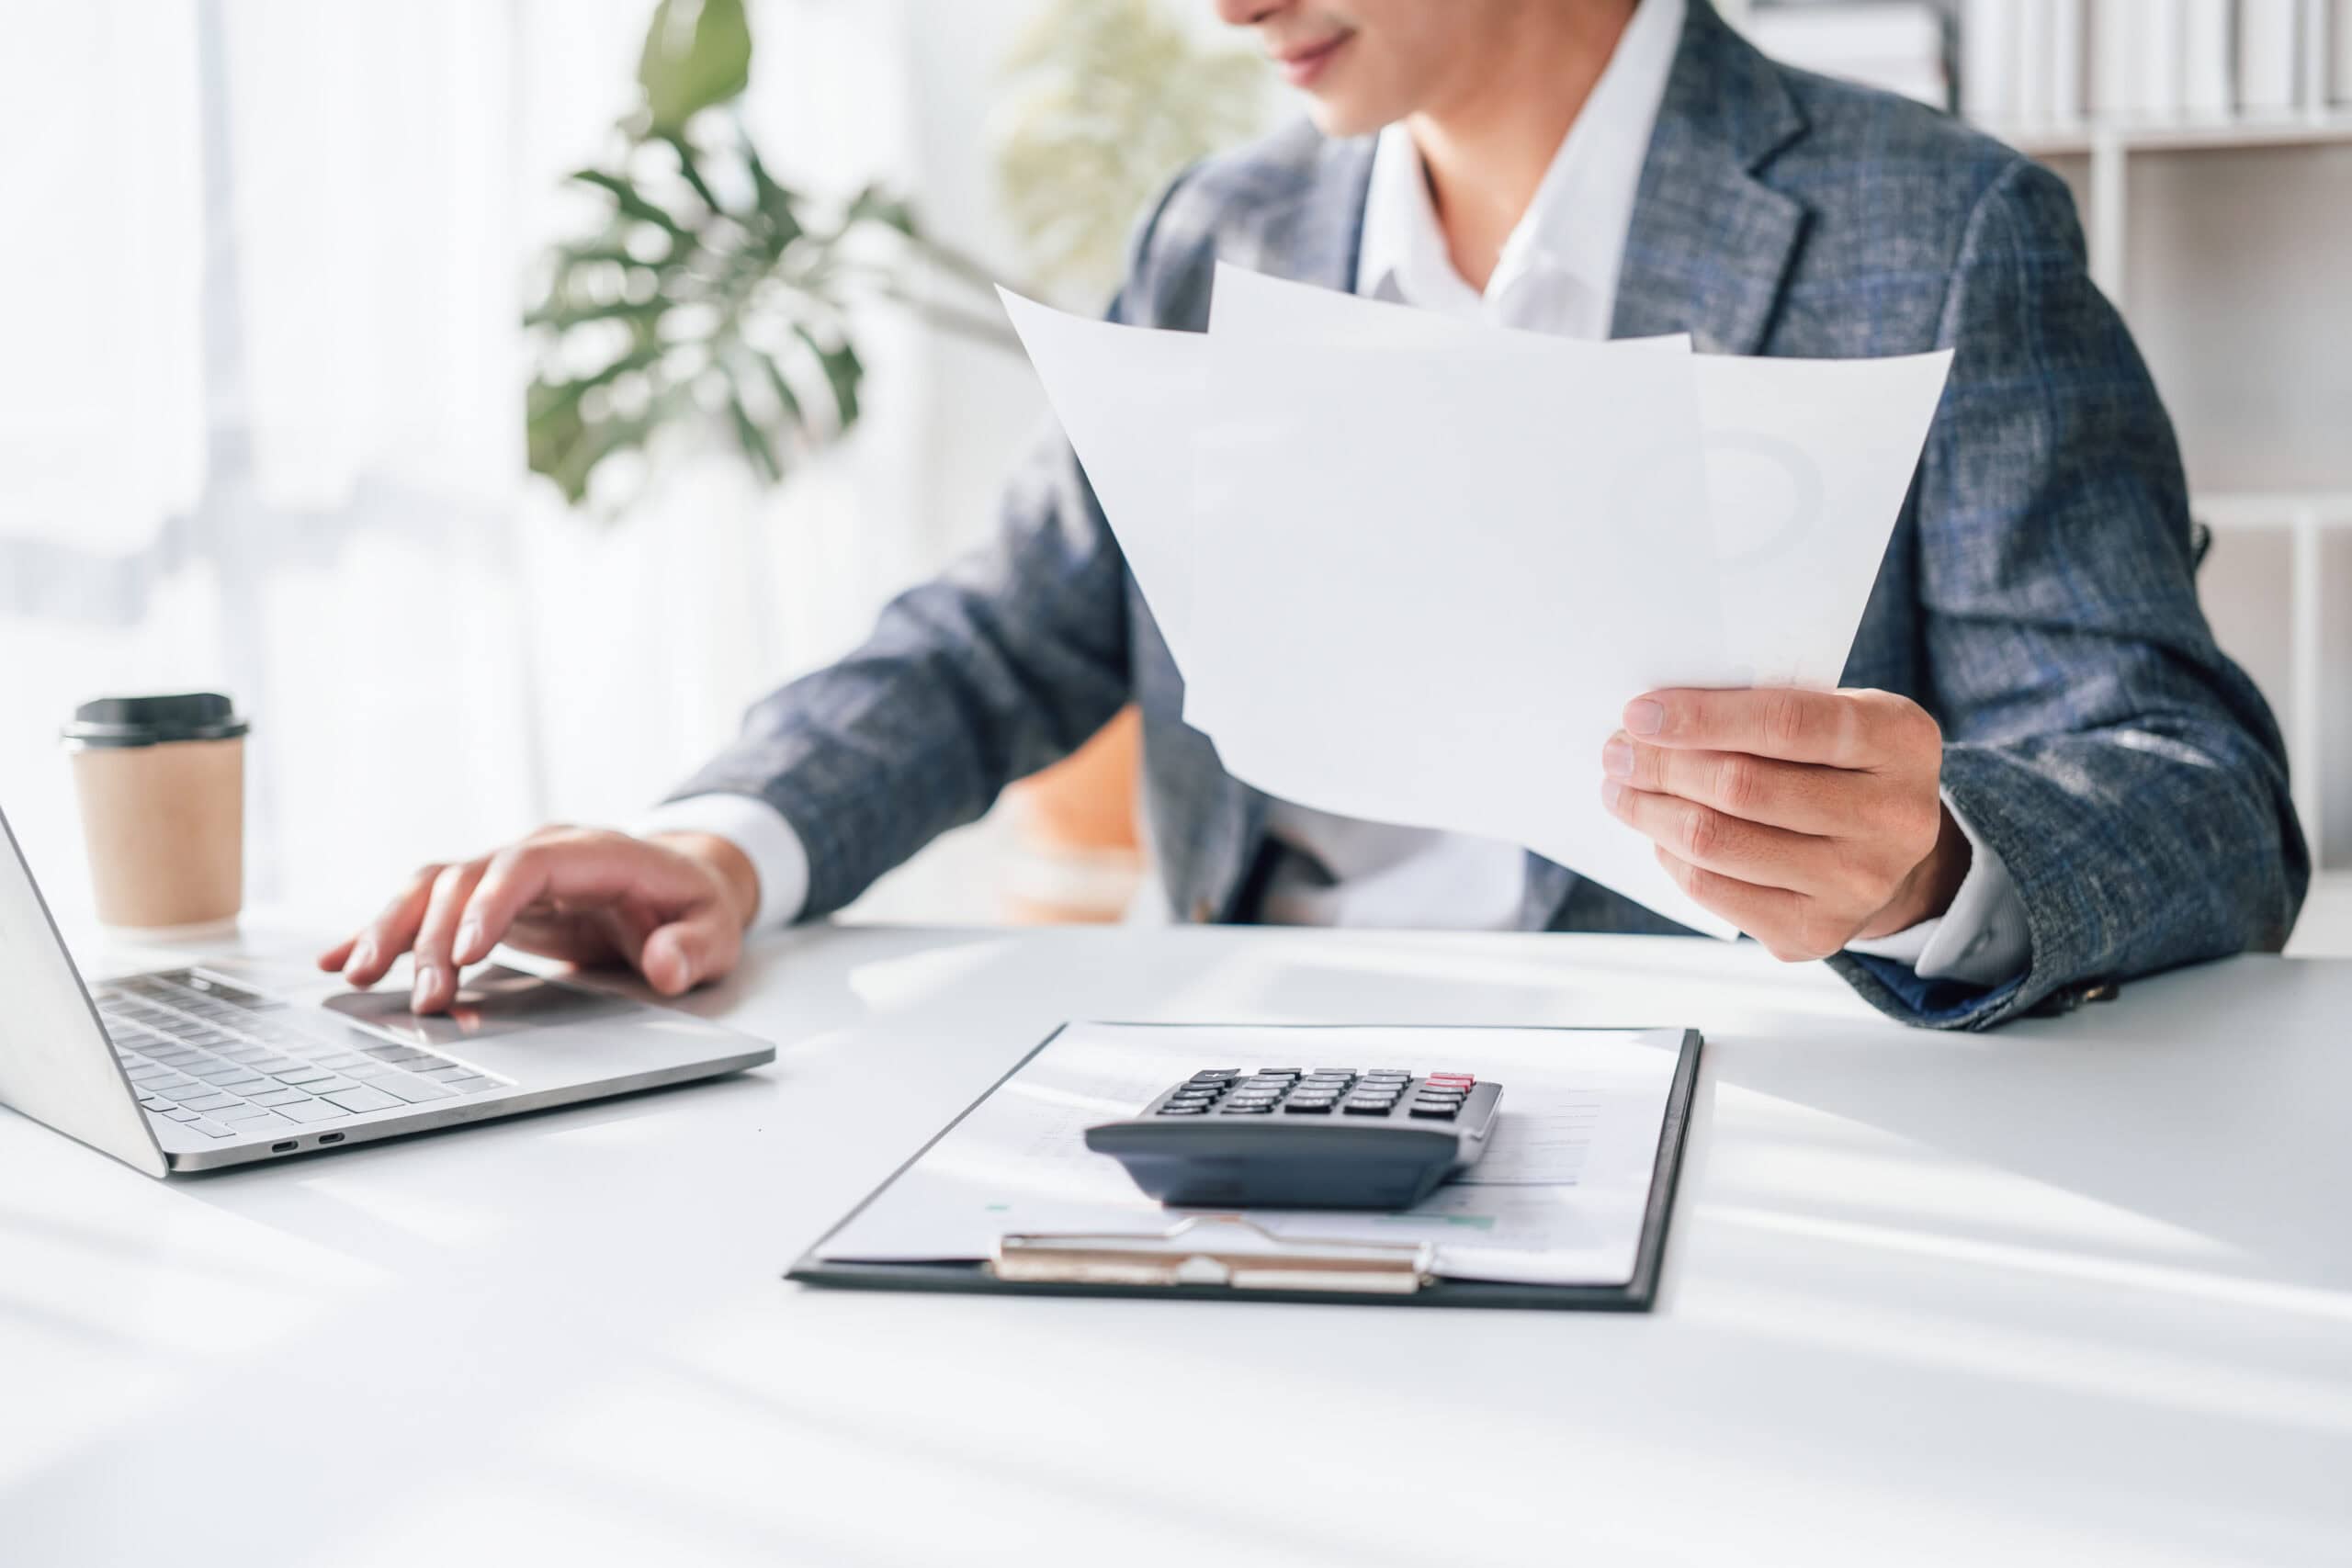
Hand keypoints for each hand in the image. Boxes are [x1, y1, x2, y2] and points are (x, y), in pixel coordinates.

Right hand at [316, 826, 760, 1012]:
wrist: (680, 881)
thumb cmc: (695, 907)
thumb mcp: (717, 930)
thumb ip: (695, 946)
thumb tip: (666, 965)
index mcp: (594, 853)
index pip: (529, 864)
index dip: (492, 903)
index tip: (467, 954)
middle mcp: (539, 852)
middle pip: (469, 878)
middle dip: (438, 937)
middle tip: (425, 1001)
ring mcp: (507, 872)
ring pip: (435, 887)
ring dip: (394, 929)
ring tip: (358, 976)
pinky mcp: (487, 899)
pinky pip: (426, 905)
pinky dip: (385, 930)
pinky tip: (340, 960)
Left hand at [1600, 687, 1969, 961]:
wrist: (1889, 854)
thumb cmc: (1840, 766)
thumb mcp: (1834, 716)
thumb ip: (1766, 709)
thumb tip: (1654, 719)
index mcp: (1901, 741)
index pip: (1787, 723)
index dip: (1703, 717)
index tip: (1640, 713)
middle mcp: (1893, 818)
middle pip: (1742, 787)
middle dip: (1662, 765)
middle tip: (1617, 751)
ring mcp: (1859, 884)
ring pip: (1717, 842)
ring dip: (1651, 811)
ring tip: (1622, 789)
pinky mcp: (1817, 933)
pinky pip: (1714, 890)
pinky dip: (1671, 855)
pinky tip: (1659, 833)